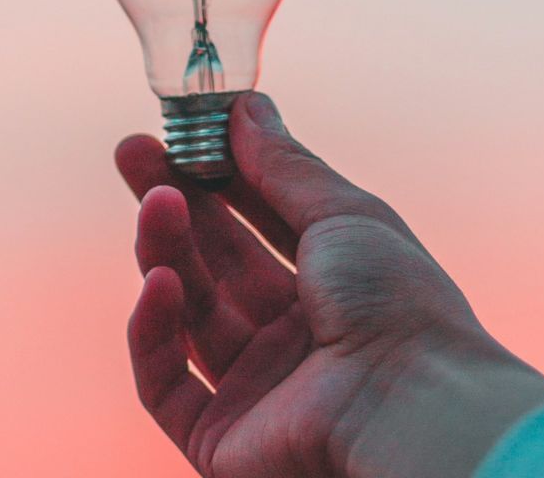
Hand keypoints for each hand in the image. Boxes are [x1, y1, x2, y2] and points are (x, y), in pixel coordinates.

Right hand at [117, 93, 543, 477]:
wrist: (411, 407)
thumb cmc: (397, 305)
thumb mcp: (344, 215)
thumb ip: (284, 166)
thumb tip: (246, 107)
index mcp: (334, 287)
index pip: (259, 222)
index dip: (219, 175)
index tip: (182, 130)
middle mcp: (294, 336)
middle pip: (215, 261)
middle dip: (173, 203)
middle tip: (133, 152)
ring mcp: (256, 388)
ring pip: (188, 312)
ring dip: (166, 251)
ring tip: (155, 201)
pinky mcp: (219, 437)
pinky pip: (165, 380)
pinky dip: (154, 330)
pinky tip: (159, 282)